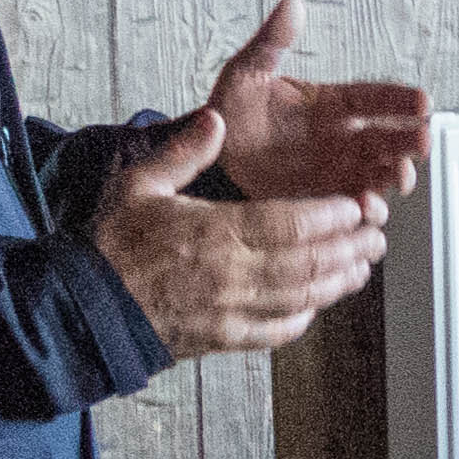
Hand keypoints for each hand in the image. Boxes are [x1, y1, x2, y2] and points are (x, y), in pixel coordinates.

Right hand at [95, 110, 389, 356]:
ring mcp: (229, 311)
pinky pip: (275, 331)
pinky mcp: (224, 338)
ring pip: (299, 298)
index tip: (356, 206)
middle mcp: (229, 275)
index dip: (330, 216)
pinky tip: (319, 302)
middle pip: (306, 262)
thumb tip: (216, 120)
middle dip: (348, 249)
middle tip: (376, 237)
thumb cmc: (109, 246)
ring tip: (362, 267)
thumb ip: (182, 152)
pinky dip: (303, 317)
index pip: (288, 223)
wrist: (82, 309)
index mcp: (213, 233)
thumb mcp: (137, 185)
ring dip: (337, 283)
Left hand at [201, 0, 430, 206]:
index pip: (373, 97)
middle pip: (387, 138)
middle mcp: (343, 137)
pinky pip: (353, 205)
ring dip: (394, 175)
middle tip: (423, 141)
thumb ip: (271, 42)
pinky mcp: (326, 200)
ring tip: (399, 176)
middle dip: (409, 141)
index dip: (398, 99)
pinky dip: (365, 208)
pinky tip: (366, 206)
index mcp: (332, 104)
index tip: (422, 101)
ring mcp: (338, 170)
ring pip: (379, 173)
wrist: (211, 160)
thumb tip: (291, 5)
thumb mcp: (246, 72)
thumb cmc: (232, 114)